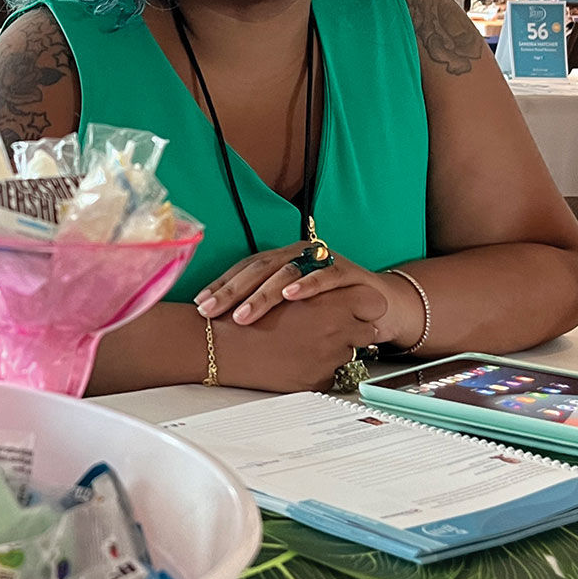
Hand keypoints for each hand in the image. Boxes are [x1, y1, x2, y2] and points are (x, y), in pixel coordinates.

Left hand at [195, 242, 416, 344]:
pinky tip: (291, 296)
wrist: (378, 307)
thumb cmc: (328, 308)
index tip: (199, 306)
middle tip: (211, 311)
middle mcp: (297, 254)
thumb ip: (266, 310)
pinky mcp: (347, 271)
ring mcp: (322, 260)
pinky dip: (307, 285)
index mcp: (279, 260)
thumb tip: (223, 324)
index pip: (243, 269)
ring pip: (286, 271)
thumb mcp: (291, 310)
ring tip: (243, 314)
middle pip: (258, 268)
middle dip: (231, 291)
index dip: (220, 285)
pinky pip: (324, 275)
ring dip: (262, 294)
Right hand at [214, 287, 387, 392]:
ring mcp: (328, 359)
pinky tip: (293, 359)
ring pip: (348, 354)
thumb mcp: (284, 288)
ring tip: (303, 342)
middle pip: (367, 332)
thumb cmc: (246, 315)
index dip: (364, 305)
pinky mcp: (315, 381)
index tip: (354, 307)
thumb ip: (319, 291)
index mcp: (332, 303)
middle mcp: (337, 331)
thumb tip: (336, 296)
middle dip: (352, 329)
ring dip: (332, 349)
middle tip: (330, 327)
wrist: (221, 346)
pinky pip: (327, 375)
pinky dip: (315, 368)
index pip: (374, 304)